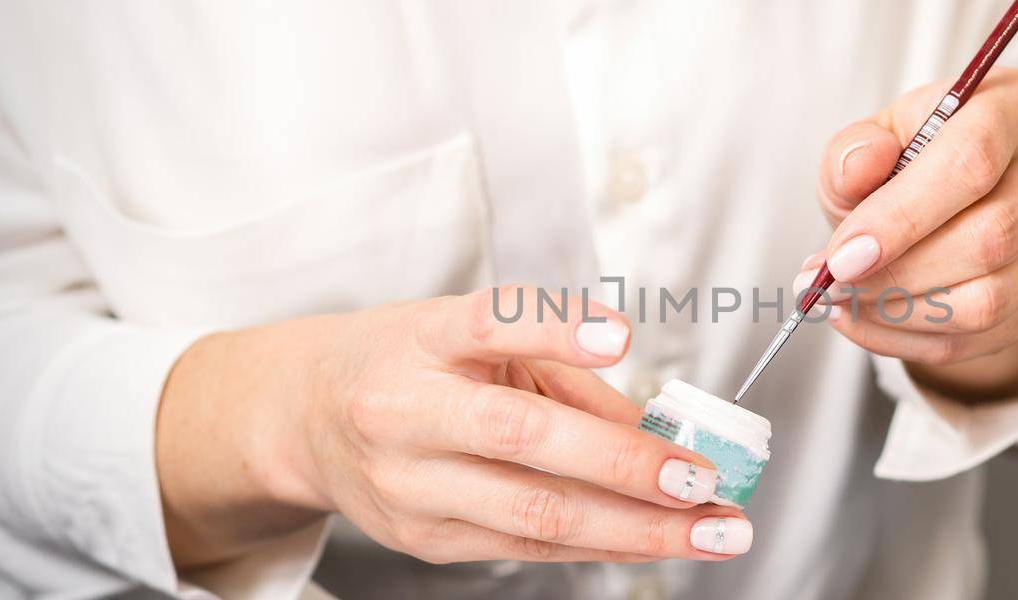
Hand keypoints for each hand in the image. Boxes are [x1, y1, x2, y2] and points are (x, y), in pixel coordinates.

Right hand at [158, 286, 748, 567]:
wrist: (305, 417)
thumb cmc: (409, 362)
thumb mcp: (473, 335)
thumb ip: (564, 371)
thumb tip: (660, 426)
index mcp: (421, 339)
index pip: (488, 323)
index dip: (555, 329)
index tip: (621, 335)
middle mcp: (405, 412)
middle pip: (521, 440)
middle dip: (624, 466)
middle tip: (702, 479)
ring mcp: (410, 486)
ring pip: (534, 515)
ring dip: (637, 530)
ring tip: (712, 530)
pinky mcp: (423, 539)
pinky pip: (529, 548)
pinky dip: (605, 545)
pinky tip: (660, 541)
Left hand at [800, 69, 1017, 398]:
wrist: (938, 212)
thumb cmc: (902, 167)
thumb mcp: (866, 144)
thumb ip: (853, 151)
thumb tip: (861, 165)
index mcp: (1010, 105)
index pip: (972, 160)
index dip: (903, 216)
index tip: (843, 258)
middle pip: (992, 236)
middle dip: (898, 274)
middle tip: (833, 285)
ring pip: (990, 299)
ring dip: (901, 313)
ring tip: (844, 302)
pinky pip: (980, 337)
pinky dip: (911, 340)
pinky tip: (869, 321)